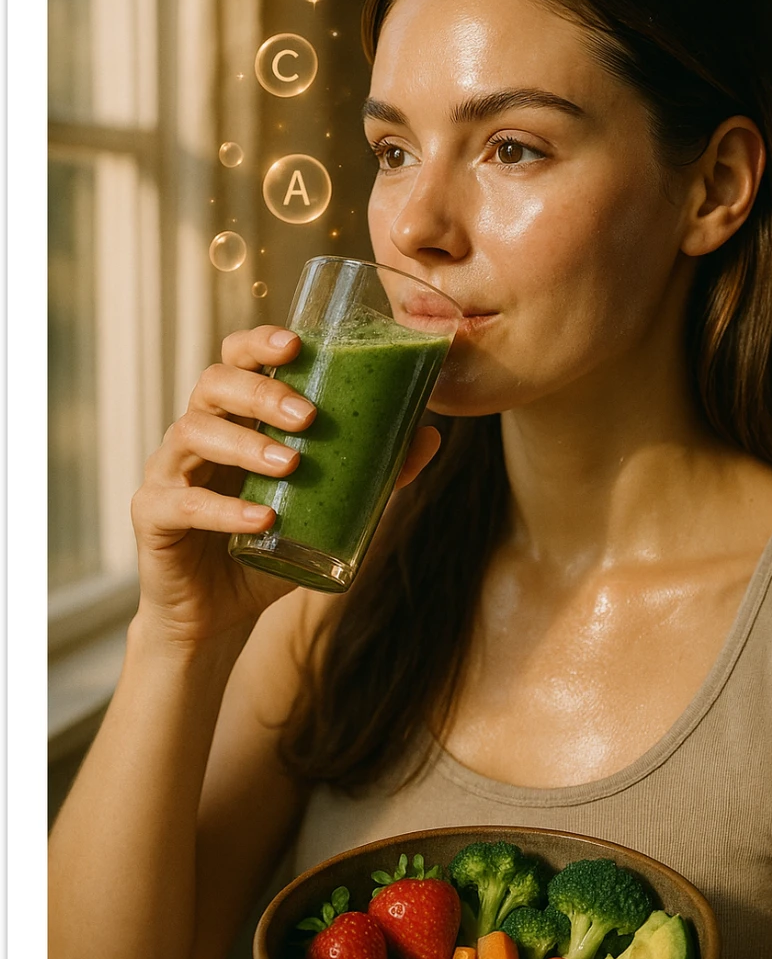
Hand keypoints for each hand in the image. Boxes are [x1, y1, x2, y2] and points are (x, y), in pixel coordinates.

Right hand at [130, 326, 440, 645]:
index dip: (259, 344)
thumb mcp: (326, 509)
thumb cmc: (267, 549)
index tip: (296, 344)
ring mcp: (169, 471)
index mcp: (235, 419)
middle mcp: (197, 434)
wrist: (217, 614)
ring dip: (245, 445)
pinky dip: (225, 509)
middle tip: (307, 416)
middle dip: (260, 392)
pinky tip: (262, 520)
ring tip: (291, 465)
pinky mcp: (154, 515)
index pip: (237, 361)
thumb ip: (373, 475)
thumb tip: (429, 436)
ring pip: (193, 433)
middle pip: (213, 384)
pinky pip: (183, 502)